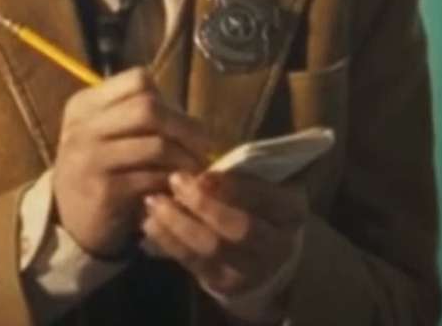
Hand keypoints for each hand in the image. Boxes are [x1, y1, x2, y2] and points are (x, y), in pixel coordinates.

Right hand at [53, 67, 214, 257]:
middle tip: (204, 145)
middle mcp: (84, 126)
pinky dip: (172, 182)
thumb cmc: (95, 169)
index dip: (167, 99)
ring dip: (185, 159)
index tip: (179, 122)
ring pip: (157, 145)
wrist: (67, 219)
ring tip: (194, 170)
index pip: (138, 80)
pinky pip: (153, 178)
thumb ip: (134, 116)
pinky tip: (176, 189)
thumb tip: (188, 117)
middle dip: (185, 126)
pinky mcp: (105, 190)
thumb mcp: (102, 133)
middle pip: (149, 108)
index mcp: (85, 104)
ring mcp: (92, 158)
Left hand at [141, 170, 308, 317]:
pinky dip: (168, 242)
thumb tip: (199, 157)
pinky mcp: (224, 284)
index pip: (264, 197)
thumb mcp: (260, 185)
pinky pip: (194, 263)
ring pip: (212, 248)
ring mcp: (251, 269)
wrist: (265, 256)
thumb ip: (237, 172)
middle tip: (174, 179)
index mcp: (290, 211)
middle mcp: (276, 245)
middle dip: (202, 203)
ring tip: (154, 200)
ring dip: (177, 222)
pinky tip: (150, 223)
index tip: (202, 172)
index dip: (232, 186)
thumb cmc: (256, 206)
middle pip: (239, 227)